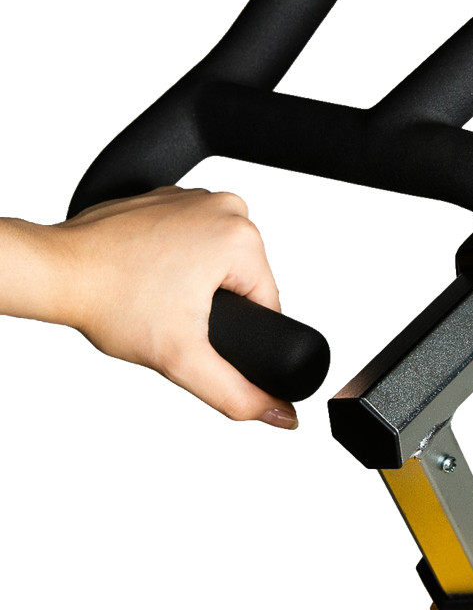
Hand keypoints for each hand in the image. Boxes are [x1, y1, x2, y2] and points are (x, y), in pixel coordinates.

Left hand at [49, 186, 297, 426]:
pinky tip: (147, 272)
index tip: (192, 328)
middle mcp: (224, 207)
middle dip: (214, 304)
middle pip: (244, 280)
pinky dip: (177, 258)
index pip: (267, 302)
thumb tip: (278, 412)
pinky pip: (194, 239)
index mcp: (241, 236)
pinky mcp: (171, 197)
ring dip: (196, 282)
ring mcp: (196, 196)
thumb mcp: (182, 360)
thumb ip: (236, 394)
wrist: (56, 271)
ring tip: (157, 291)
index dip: (239, 331)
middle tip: (170, 312)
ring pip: (219, 261)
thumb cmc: (109, 300)